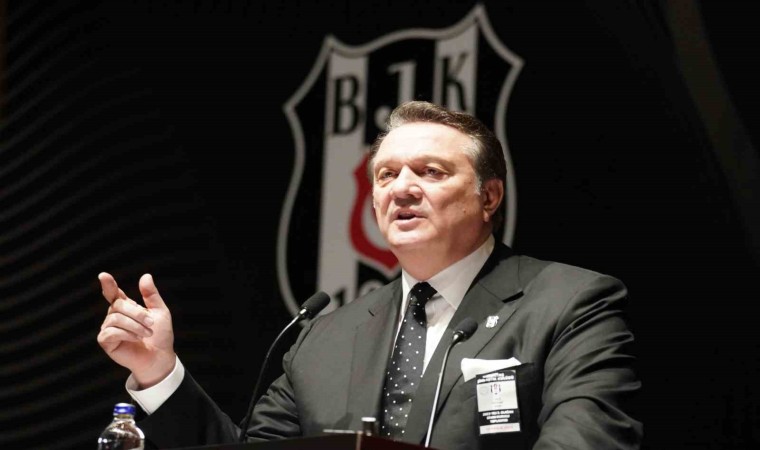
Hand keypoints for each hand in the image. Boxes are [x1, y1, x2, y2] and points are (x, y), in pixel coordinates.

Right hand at [97, 272, 175, 387]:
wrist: (160, 356)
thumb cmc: (160, 335)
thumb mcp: (159, 311)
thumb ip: (151, 295)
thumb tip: (145, 276)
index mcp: (126, 307)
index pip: (113, 293)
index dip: (108, 284)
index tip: (103, 276)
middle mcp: (114, 316)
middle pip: (118, 305)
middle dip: (137, 314)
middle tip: (151, 324)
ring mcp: (108, 329)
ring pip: (115, 318)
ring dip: (135, 326)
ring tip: (146, 333)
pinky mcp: (106, 341)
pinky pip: (111, 332)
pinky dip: (127, 334)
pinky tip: (136, 339)